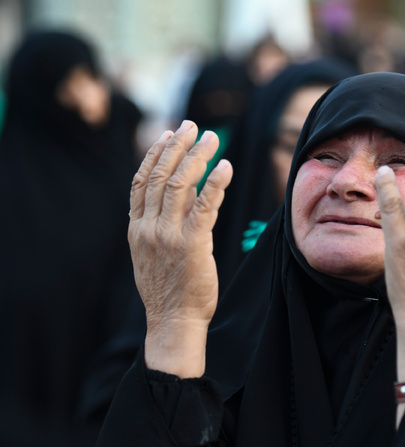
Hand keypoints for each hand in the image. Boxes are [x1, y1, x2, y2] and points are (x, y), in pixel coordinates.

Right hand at [128, 120, 232, 376]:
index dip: (154, 154)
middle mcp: (149, 227)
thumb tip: (187, 190)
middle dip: (177, 146)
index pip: (141, 181)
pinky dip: (215, 183)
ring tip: (212, 138)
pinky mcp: (193, 243)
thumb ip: (164, 220)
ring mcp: (169, 235)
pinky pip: (205, 206)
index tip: (167, 134)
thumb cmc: (168, 286)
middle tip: (192, 126)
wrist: (173, 320)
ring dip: (197, 156)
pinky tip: (225, 167)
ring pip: (180, 184)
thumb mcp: (154, 251)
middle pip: (160, 175)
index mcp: (136, 227)